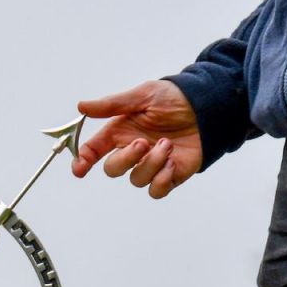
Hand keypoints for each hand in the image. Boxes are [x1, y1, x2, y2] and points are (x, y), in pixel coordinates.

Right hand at [72, 81, 202, 199]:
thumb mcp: (142, 95)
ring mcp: (150, 165)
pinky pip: (155, 190)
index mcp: (121, 132)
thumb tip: (82, 106)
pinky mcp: (168, 176)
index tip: (80, 169)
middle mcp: (132, 151)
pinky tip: (172, 162)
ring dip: (151, 163)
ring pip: (136, 180)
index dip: (83, 161)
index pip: (94, 150)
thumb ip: (112, 105)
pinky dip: (162, 179)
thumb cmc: (174, 98)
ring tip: (167, 144)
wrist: (206, 107)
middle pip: (113, 170)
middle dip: (125, 159)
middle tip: (142, 143)